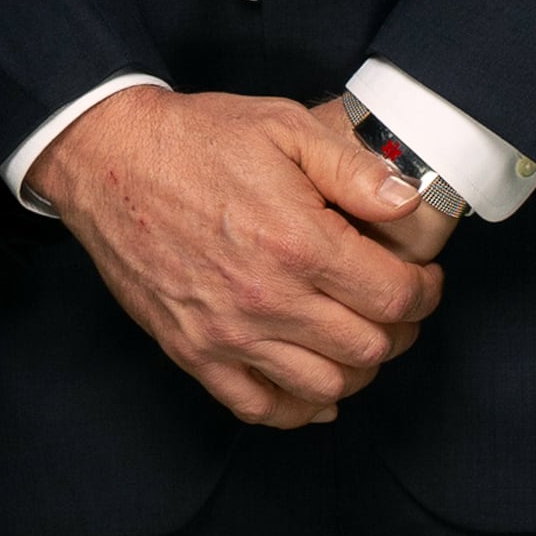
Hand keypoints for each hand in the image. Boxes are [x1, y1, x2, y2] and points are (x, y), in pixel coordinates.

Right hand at [30, 87, 445, 426]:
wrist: (110, 161)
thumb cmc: (198, 139)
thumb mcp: (284, 126)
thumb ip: (353, 169)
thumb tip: (409, 203)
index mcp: (299, 243)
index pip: (395, 297)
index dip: (425, 293)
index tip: (424, 280)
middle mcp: (268, 299)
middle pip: (369, 348)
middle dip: (400, 330)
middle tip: (398, 306)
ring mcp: (228, 334)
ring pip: (324, 388)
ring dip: (356, 370)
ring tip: (359, 337)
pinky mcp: (193, 352)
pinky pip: (257, 407)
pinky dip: (296, 409)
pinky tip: (313, 388)